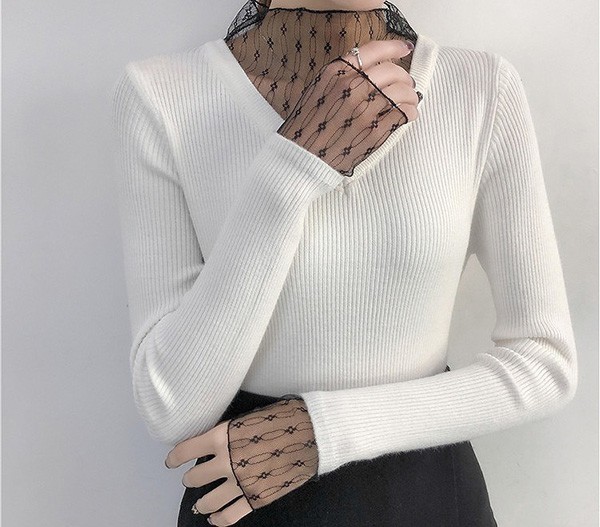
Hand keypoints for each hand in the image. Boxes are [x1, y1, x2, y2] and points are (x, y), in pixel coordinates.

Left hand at [164, 397, 318, 525]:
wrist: (312, 433)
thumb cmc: (282, 419)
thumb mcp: (248, 418)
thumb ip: (228, 433)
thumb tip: (216, 442)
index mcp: (222, 437)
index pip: (186, 450)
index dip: (174, 457)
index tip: (171, 462)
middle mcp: (226, 462)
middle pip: (193, 478)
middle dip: (190, 478)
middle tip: (192, 478)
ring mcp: (240, 483)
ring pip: (206, 502)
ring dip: (200, 502)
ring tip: (201, 502)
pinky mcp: (256, 499)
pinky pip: (228, 516)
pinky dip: (218, 519)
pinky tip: (215, 518)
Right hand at [277, 38, 419, 176]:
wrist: (302, 158)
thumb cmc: (306, 127)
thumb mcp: (316, 91)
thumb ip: (339, 77)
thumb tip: (367, 72)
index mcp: (336, 73)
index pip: (373, 50)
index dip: (393, 47)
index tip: (404, 49)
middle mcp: (351, 87)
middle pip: (392, 71)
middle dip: (404, 76)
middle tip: (407, 83)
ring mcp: (364, 109)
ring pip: (402, 91)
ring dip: (411, 95)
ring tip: (410, 101)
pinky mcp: (374, 131)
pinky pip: (402, 114)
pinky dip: (410, 112)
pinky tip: (409, 114)